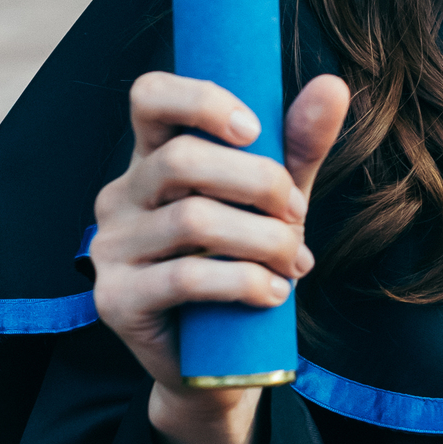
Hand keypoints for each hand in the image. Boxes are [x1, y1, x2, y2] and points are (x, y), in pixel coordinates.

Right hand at [90, 72, 349, 443]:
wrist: (221, 358)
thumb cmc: (245, 259)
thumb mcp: (276, 198)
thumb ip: (298, 145)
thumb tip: (332, 85)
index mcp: (153, 157)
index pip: (149, 97)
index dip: (201, 100)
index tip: (256, 128)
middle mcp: (121, 195)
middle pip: (182, 159)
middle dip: (258, 182)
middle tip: (296, 214)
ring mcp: (111, 248)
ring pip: (193, 219)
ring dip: (263, 238)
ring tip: (294, 262)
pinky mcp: (117, 299)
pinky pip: (186, 277)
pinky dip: (244, 281)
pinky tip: (273, 293)